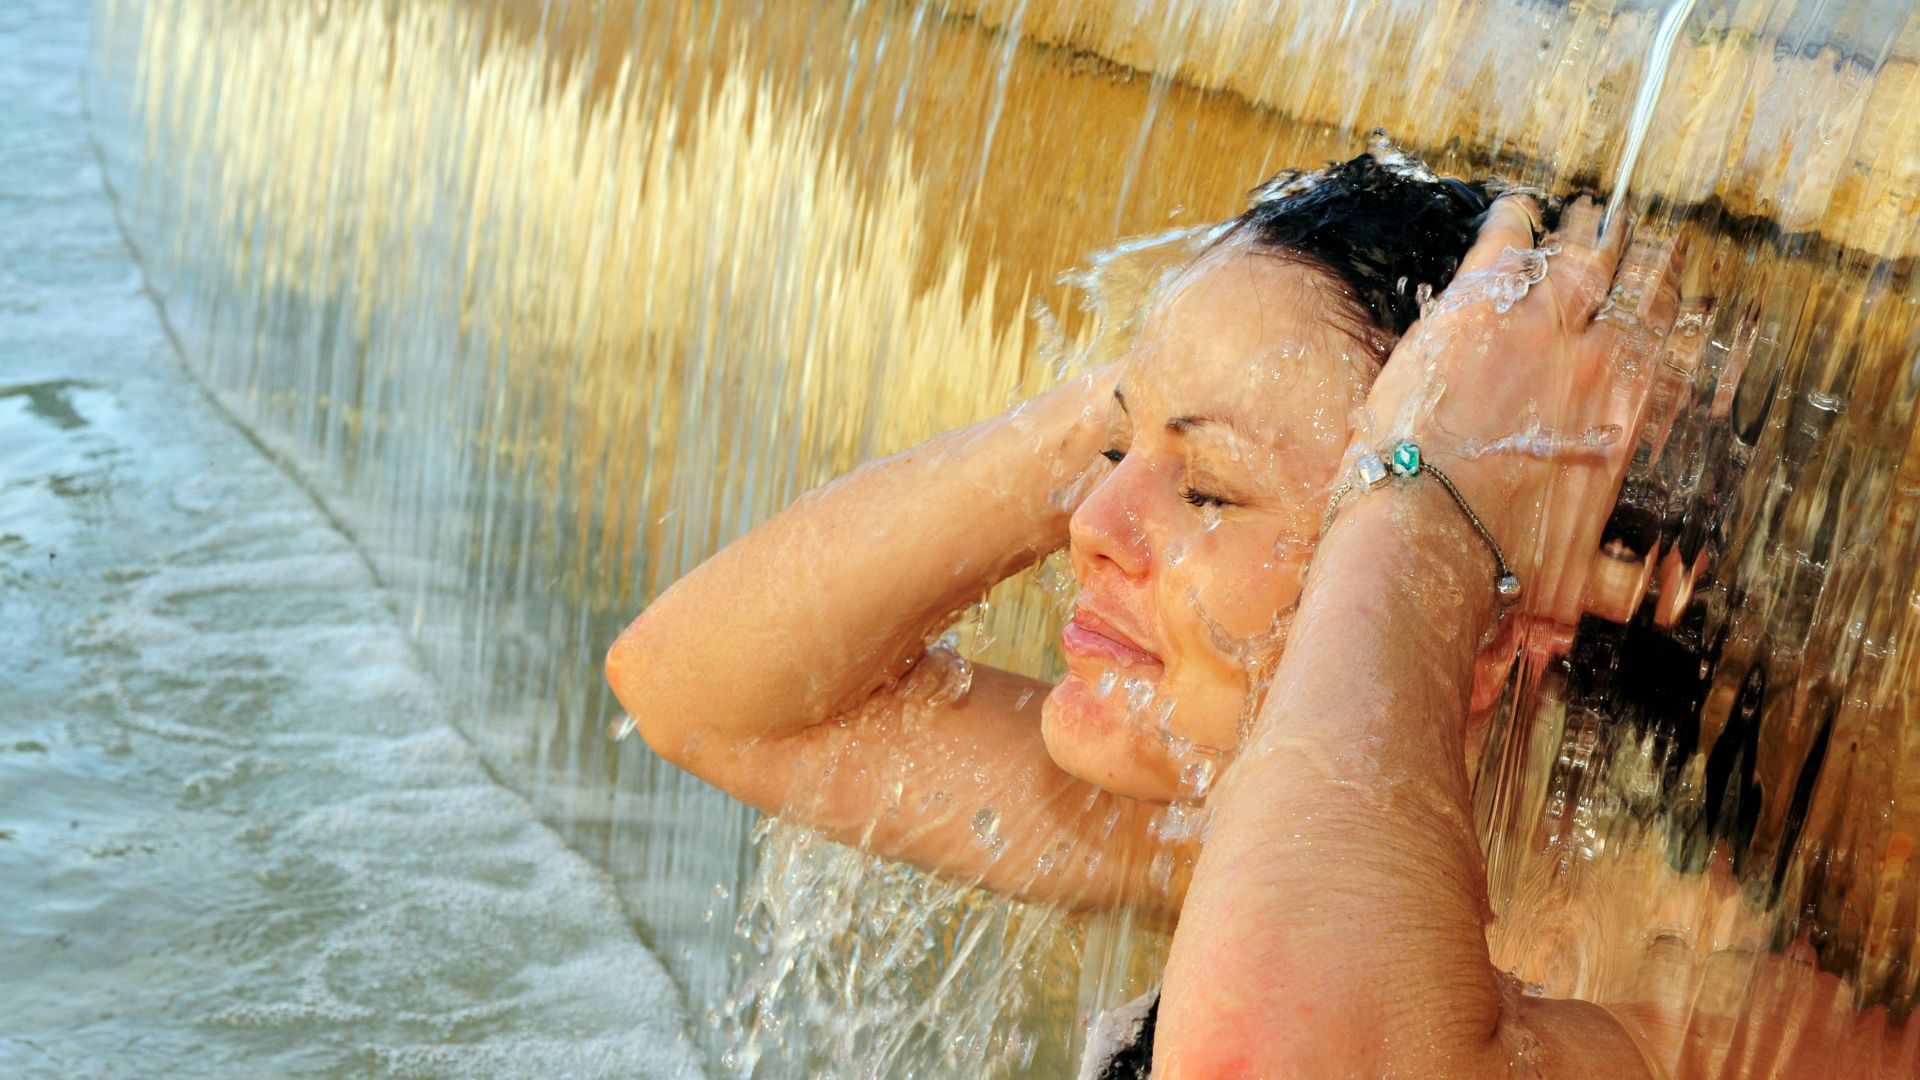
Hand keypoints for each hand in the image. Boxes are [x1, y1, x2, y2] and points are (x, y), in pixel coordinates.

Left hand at [1356, 194, 1683, 625]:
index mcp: (1628, 416)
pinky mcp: (1479, 300)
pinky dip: (1518, 221)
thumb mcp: (1576, 581)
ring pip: (1578, 257)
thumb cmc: (1502, 561)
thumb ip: (1619, 581)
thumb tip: (1668, 602)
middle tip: (1635, 243)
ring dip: (1584, 236)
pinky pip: (1510, 238)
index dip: (1671, 323)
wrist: (1432, 529)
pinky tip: (1520, 209)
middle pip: (1633, 291)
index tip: (1671, 308)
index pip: (1670, 350)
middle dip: (1636, 265)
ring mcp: (1539, 322)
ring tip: (1586, 217)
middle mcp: (1598, 359)